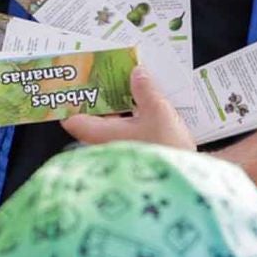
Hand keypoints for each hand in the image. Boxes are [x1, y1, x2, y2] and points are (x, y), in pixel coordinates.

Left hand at [62, 67, 196, 151]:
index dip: (74, 100)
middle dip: (101, 100)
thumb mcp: (158, 112)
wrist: (184, 183)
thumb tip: (137, 73)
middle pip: (92, 120)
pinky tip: (145, 112)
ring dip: (118, 111)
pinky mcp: (133, 160)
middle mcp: (104, 146)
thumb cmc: (165, 150)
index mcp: (100, 134)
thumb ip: (145, 90)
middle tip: (110, 80)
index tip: (80, 84)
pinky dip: (130, 123)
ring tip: (131, 91)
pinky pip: (125, 136)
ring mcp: (118, 155)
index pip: (72, 119)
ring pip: (110, 128)